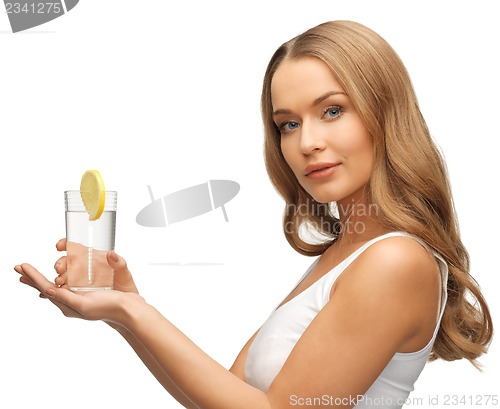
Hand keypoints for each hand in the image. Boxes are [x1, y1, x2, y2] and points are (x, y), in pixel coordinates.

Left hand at [15, 241, 143, 326]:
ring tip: (31, 275)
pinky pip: (67, 288)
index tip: (22, 267)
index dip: (32, 277)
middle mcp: (70, 302)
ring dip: (43, 279)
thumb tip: (46, 290)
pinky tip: (57, 283)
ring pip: (55, 287)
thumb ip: (65, 297)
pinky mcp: (87, 295)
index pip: (44, 288)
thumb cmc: (108, 307)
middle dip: (33, 278)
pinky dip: (57, 283)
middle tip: (19, 269)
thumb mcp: (84, 304)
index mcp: (67, 304)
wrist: (127, 311)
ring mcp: (78, 298)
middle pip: (46, 287)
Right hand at [54, 238, 138, 293]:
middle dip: (61, 263)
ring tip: (60, 282)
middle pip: (67, 261)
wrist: (126, 304)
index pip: (76, 247)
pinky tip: (55, 291)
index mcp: (94, 258)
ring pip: (64, 274)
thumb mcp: (124, 273)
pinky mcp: (78, 291)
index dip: (65, 244)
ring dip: (59, 276)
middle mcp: (84, 267)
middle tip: (60, 269)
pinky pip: (65, 288)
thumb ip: (119, 263)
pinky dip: (58, 289)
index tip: (60, 246)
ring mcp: (80, 279)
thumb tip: (111, 254)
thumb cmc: (125, 285)